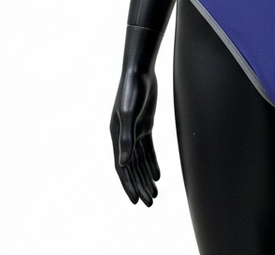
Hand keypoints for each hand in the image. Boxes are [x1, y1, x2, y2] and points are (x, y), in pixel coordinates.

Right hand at [110, 68, 160, 205]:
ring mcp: (135, 131)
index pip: (122, 168)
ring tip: (154, 194)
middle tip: (149, 203)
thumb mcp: (129, 114)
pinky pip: (148, 149)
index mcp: (116, 137)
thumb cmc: (132, 89)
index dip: (128, 185)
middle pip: (132, 167)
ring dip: (146, 177)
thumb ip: (126, 138)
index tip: (135, 201)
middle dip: (140, 185)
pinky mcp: (145, 124)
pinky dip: (152, 162)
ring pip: (141, 160)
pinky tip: (157, 175)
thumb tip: (123, 163)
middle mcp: (124, 137)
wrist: (140, 71)